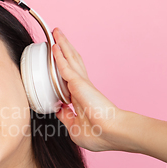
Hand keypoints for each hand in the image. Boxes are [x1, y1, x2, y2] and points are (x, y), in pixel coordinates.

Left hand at [52, 28, 123, 151]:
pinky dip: (59, 55)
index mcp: (81, 98)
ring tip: (57, 33)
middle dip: (64, 49)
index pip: (69, 80)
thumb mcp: (74, 128)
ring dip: (63, 45)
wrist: (112, 133)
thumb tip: (59, 109)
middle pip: (71, 62)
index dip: (62, 70)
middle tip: (57, 37)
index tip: (54, 64)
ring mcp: (81, 84)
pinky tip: (54, 45)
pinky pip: (64, 66)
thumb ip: (65, 117)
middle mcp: (82, 87)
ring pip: (70, 59)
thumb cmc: (99, 135)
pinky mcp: (78, 83)